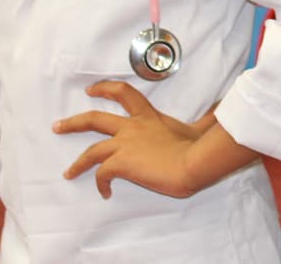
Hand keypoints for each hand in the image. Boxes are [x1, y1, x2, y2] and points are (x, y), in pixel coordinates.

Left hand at [54, 80, 209, 199]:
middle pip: (94, 119)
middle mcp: (132, 127)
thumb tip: (222, 108)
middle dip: (73, 123)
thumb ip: (208, 117)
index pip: (123, 93)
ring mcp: (124, 145)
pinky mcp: (120, 163)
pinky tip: (105, 192)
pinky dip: (100, 183)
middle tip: (58, 125)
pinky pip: (101, 174)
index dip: (105, 89)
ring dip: (77, 163)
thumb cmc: (197, 147)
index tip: (91, 89)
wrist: (193, 163)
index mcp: (149, 116)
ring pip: (91, 151)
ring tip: (69, 172)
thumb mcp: (201, 127)